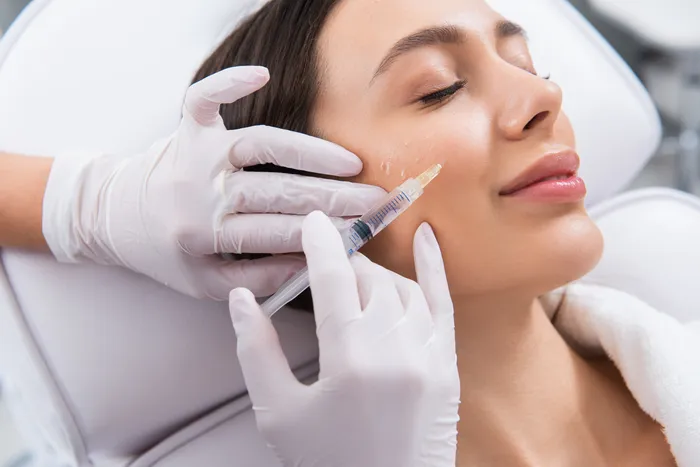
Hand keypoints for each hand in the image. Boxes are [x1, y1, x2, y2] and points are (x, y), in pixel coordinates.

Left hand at [42, 66, 384, 298]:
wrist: (116, 218)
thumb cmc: (167, 255)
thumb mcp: (208, 284)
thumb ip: (258, 278)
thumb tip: (309, 263)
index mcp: (205, 235)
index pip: (277, 234)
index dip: (322, 234)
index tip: (361, 233)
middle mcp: (202, 192)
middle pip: (279, 192)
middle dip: (333, 199)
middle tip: (376, 201)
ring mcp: (197, 155)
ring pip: (260, 146)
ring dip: (308, 152)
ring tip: (350, 163)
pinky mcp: (189, 129)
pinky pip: (205, 98)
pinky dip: (229, 83)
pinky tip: (262, 75)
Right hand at [229, 211, 459, 466]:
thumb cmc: (327, 463)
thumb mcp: (278, 413)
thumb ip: (256, 351)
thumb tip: (240, 298)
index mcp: (350, 358)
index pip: (333, 279)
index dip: (320, 244)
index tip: (313, 221)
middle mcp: (396, 348)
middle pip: (368, 279)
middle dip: (344, 265)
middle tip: (324, 266)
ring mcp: (429, 355)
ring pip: (402, 288)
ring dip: (375, 275)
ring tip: (353, 278)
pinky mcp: (447, 366)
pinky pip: (445, 305)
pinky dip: (434, 269)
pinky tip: (427, 237)